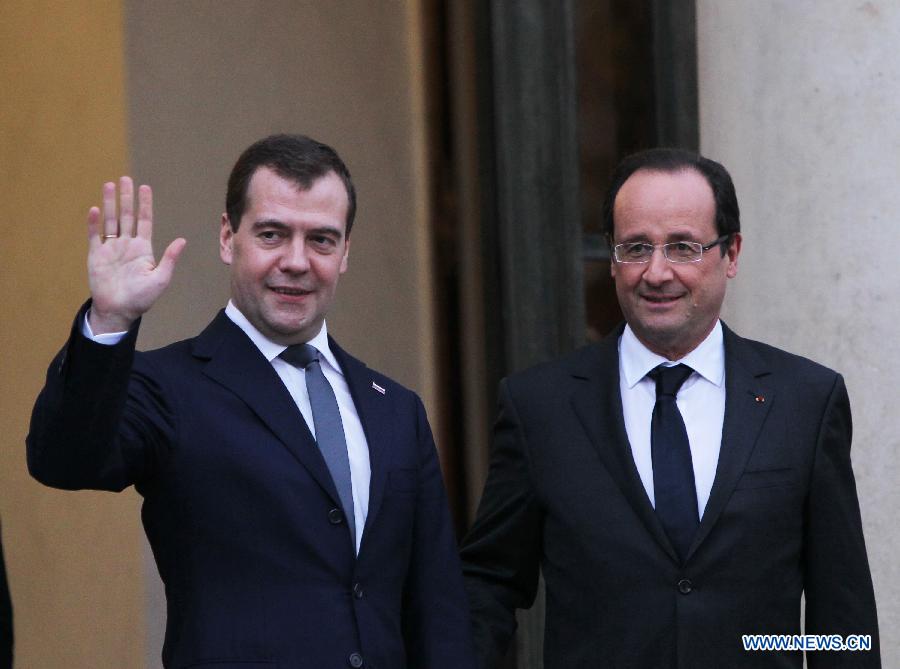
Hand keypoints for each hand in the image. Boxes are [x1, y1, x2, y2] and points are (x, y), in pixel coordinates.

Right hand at [86, 176, 186, 332]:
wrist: (118, 311)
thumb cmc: (142, 298)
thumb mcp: (160, 279)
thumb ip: (169, 259)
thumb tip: (182, 240)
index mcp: (143, 248)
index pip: (145, 221)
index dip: (145, 204)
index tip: (145, 187)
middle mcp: (127, 244)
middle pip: (127, 216)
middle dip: (126, 197)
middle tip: (125, 179)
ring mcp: (111, 248)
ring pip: (110, 221)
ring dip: (109, 204)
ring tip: (109, 186)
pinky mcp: (96, 255)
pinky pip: (94, 236)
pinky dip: (93, 223)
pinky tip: (94, 210)